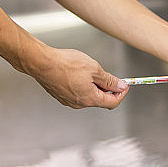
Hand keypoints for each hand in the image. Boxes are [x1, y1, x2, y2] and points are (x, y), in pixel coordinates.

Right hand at [14, 40, 128, 109]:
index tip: (125, 84)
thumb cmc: (66, 64)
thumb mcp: (94, 69)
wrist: (42, 63)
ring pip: (88, 96)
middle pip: (100, 100)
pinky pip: (77, 93)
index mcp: (90, 99)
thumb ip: (109, 80)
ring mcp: (69, 101)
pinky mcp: (61, 95)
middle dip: (108, 89)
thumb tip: (121, 86)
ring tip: (90, 70)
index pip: (112, 102)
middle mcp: (79, 104)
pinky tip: (78, 73)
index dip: (121, 93)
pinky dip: (83, 85)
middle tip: (108, 75)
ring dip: (94, 86)